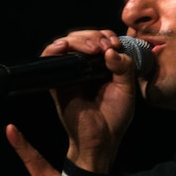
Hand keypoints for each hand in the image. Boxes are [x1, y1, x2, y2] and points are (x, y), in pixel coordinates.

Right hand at [41, 30, 140, 173]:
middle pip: (81, 37)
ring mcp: (69, 73)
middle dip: (93, 36)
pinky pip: (48, 60)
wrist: (101, 139)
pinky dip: (53, 49)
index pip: (99, 39)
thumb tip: (110, 50)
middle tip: (104, 46)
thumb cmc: (114, 117)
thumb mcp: (127, 88)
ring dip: (79, 40)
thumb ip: (124, 67)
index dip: (105, 35)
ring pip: (66, 43)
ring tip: (92, 49)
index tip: (114, 44)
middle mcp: (84, 66)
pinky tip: (64, 47)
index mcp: (101, 66)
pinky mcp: (56, 83)